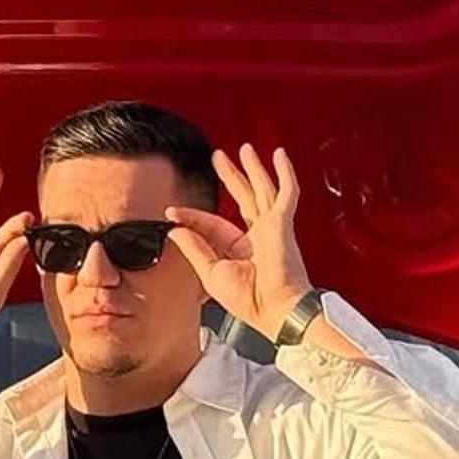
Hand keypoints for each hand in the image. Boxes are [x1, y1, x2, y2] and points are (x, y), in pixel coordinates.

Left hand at [167, 144, 312, 342]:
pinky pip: (286, 192)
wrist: (274, 308)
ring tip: (244, 150)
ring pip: (261, 189)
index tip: (172, 212)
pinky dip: (285, 173)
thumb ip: (194, 249)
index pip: (213, 224)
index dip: (191, 217)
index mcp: (240, 250)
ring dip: (253, 168)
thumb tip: (174, 230)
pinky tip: (280, 155)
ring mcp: (271, 227)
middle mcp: (257, 235)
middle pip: (241, 198)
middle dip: (229, 176)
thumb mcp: (211, 273)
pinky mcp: (282, 222)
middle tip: (218, 157)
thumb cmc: (249, 300)